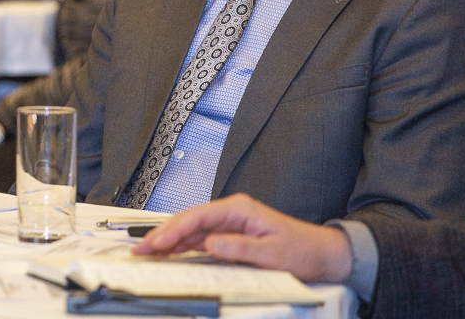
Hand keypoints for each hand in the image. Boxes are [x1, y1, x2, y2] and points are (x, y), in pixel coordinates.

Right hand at [131, 193, 353, 283]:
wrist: (324, 253)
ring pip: (191, 231)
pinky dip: (182, 247)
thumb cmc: (302, 249)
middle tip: (141, 249)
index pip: (197, 218)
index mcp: (239, 209)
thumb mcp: (273, 252)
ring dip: (169, 242)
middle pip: (188, 222)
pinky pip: (200, 240)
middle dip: (162, 235)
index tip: (157, 244)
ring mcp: (230, 224)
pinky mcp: (231, 236)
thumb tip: (209, 244)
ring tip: (147, 252)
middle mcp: (231, 213)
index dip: (173, 231)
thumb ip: (239, 247)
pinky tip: (170, 254)